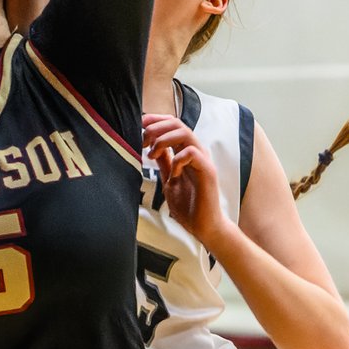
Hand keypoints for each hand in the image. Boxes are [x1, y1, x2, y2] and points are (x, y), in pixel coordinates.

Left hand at [143, 113, 229, 251]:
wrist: (202, 227)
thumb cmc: (188, 206)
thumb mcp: (169, 180)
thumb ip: (164, 163)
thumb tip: (153, 147)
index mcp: (186, 152)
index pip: (173, 125)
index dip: (156, 120)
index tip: (140, 124)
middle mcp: (196, 152)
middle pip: (177, 123)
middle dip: (156, 127)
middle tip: (143, 140)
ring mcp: (203, 160)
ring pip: (185, 133)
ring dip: (164, 139)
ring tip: (152, 153)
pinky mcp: (208, 171)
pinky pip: (192, 153)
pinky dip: (178, 159)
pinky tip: (173, 173)